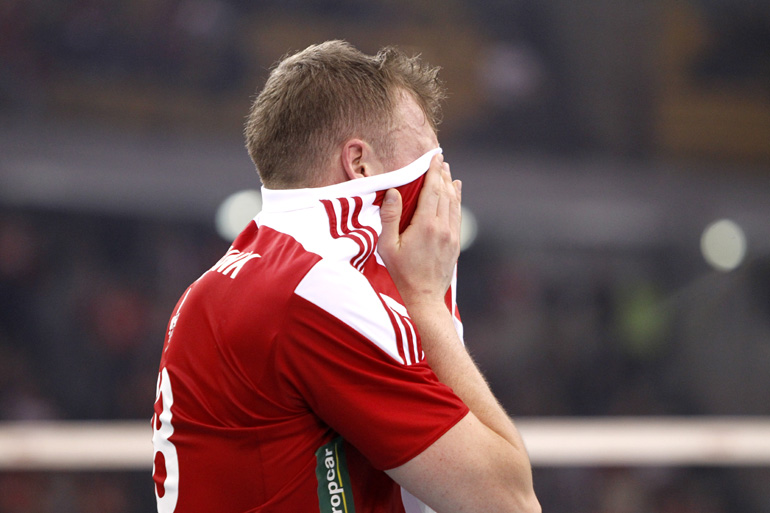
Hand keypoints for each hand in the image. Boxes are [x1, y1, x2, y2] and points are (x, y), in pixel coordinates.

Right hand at [378, 154, 461, 307]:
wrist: (423, 297)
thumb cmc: (401, 273)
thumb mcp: (387, 246)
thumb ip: (390, 217)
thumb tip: (392, 192)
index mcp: (425, 225)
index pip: (432, 190)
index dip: (433, 171)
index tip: (435, 157)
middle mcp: (442, 227)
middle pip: (445, 193)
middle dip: (442, 174)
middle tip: (440, 159)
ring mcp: (451, 235)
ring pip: (453, 203)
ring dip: (450, 185)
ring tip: (448, 171)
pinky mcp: (455, 243)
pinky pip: (457, 215)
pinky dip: (457, 200)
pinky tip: (456, 192)